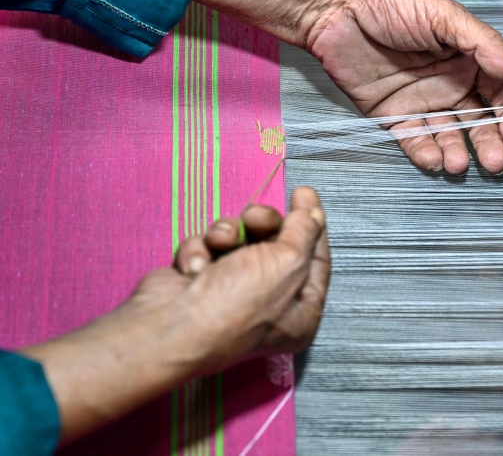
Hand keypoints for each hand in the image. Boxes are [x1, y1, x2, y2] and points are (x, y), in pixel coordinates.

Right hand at [21, 187, 329, 444]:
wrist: (169, 325)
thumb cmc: (239, 302)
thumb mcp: (288, 262)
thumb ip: (305, 230)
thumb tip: (313, 210)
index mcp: (300, 311)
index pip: (316, 258)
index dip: (312, 224)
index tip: (304, 193)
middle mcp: (270, 306)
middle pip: (278, 245)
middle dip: (264, 223)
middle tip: (254, 217)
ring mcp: (232, 295)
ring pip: (240, 241)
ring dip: (228, 234)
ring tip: (219, 242)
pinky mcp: (199, 282)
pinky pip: (209, 249)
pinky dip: (200, 251)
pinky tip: (194, 266)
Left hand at [194, 0, 502, 173]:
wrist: (335, 8)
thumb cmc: (393, 3)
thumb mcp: (444, 16)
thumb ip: (482, 43)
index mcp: (470, 58)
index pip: (501, 92)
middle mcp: (451, 83)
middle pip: (479, 120)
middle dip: (489, 142)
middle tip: (494, 162)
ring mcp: (422, 101)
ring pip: (448, 135)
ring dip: (458, 151)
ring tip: (458, 164)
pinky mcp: (392, 115)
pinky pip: (413, 139)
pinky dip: (424, 152)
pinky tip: (433, 161)